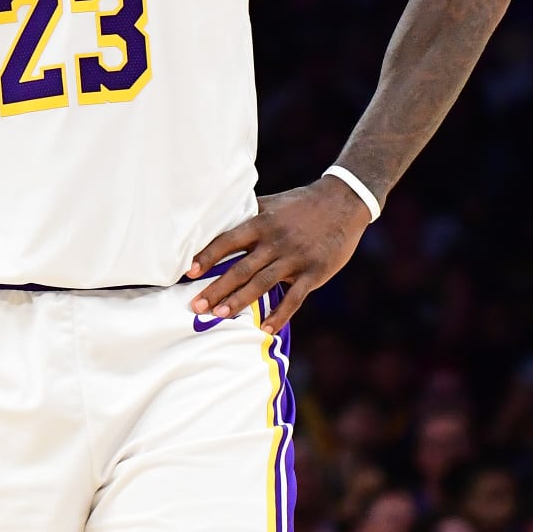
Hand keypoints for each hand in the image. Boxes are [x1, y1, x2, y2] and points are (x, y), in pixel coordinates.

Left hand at [187, 176, 371, 333]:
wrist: (344, 202)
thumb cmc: (301, 204)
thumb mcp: (272, 204)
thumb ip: (247, 216)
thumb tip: (217, 222)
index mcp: (262, 223)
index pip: (227, 241)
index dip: (207, 257)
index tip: (189, 272)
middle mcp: (275, 241)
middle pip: (240, 268)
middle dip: (216, 288)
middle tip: (196, 306)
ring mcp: (295, 258)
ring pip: (262, 284)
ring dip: (240, 302)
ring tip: (220, 315)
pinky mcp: (314, 272)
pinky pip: (294, 298)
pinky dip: (279, 315)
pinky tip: (264, 329)